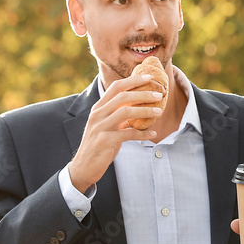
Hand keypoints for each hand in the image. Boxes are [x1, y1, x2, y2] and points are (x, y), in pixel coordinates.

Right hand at [69, 74, 162, 192]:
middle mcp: (97, 114)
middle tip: (159, 94)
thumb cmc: (99, 144)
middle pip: (122, 97)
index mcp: (98, 108)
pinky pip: (127, 134)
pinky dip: (142, 133)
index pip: (116, 87)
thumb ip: (119, 115)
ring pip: (125, 112)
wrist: (83, 167)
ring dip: (145, 111)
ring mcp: (100, 127)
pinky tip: (153, 134)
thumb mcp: (107, 126)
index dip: (133, 81)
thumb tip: (140, 106)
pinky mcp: (104, 141)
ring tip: (159, 112)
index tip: (149, 77)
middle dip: (143, 93)